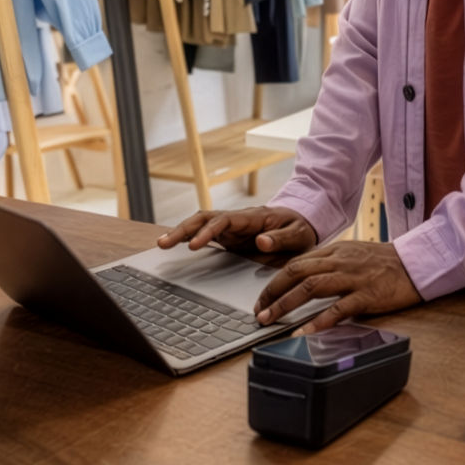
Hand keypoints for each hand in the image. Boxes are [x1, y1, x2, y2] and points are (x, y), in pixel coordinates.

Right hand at [156, 206, 317, 254]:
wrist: (303, 224)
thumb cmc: (301, 229)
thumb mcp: (298, 235)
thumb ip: (281, 238)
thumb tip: (261, 241)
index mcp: (253, 218)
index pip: (224, 220)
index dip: (207, 231)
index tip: (194, 246)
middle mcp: (237, 220)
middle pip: (205, 218)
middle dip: (183, 229)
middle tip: (164, 244)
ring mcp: (232, 228)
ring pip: (201, 224)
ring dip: (181, 232)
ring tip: (161, 245)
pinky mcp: (229, 238)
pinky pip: (205, 234)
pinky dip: (189, 238)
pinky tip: (174, 246)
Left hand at [254, 240, 420, 333]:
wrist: (415, 263)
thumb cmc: (383, 262)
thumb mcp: (352, 255)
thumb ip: (329, 264)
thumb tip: (303, 279)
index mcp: (334, 251)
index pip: (296, 263)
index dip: (275, 281)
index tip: (262, 299)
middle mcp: (340, 261)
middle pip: (297, 272)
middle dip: (273, 292)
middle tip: (259, 312)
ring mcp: (353, 277)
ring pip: (311, 287)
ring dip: (287, 304)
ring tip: (271, 320)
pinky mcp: (367, 294)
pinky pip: (339, 308)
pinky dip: (319, 321)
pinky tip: (305, 332)